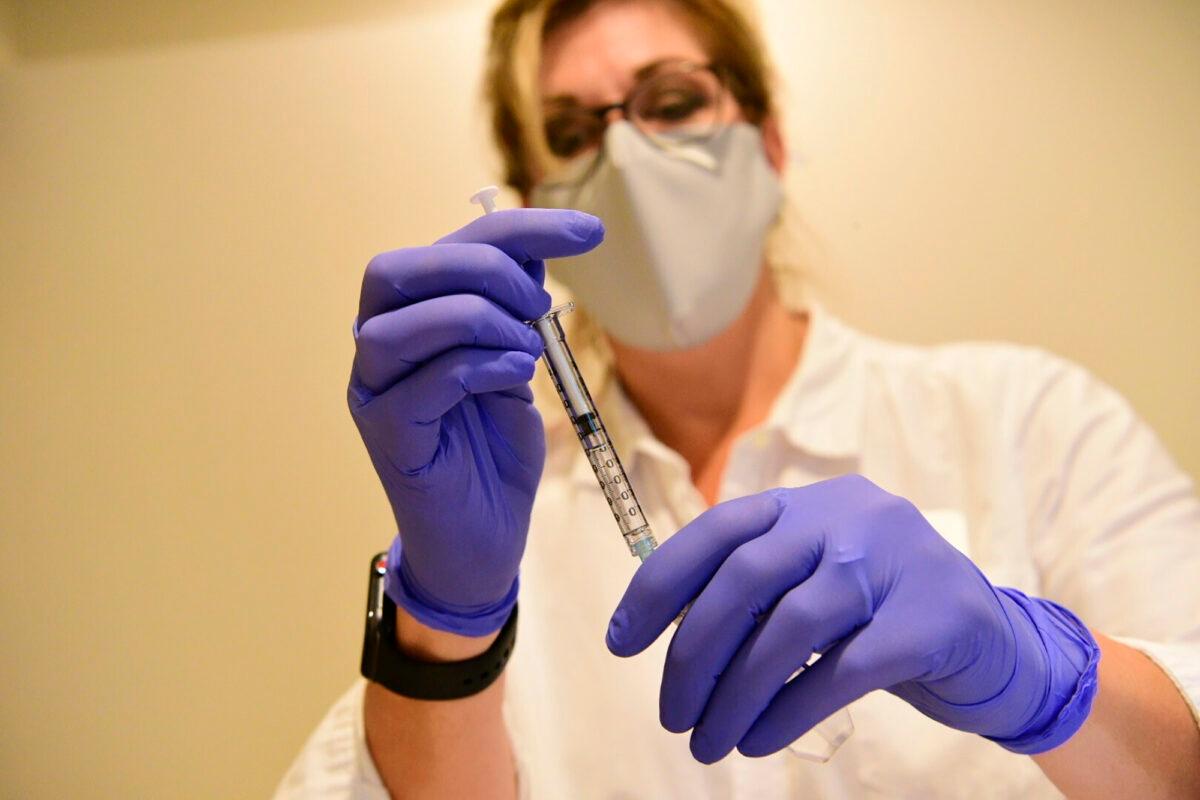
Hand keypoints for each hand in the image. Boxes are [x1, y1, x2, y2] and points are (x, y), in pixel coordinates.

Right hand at [349, 208, 603, 635]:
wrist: (484, 540)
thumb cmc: (494, 453)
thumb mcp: (514, 366)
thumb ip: (512, 313)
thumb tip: (532, 254)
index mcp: (410, 319)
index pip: (450, 247)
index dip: (519, 227)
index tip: (590, 232)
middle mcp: (378, 347)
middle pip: (399, 269)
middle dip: (482, 268)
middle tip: (540, 304)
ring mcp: (374, 392)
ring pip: (401, 322)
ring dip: (478, 320)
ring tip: (526, 349)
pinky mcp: (387, 436)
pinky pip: (423, 381)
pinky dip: (479, 366)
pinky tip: (515, 376)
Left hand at [606, 475, 1099, 761]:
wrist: (997, 645)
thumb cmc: (881, 616)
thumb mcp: (815, 582)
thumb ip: (756, 590)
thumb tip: (669, 635)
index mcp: (808, 503)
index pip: (716, 531)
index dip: (659, 587)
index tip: (620, 644)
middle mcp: (849, 517)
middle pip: (746, 579)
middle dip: (694, 654)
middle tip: (670, 714)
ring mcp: (896, 562)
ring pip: (791, 628)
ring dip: (735, 694)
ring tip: (707, 742)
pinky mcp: (933, 619)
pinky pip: (843, 670)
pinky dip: (789, 710)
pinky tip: (758, 739)